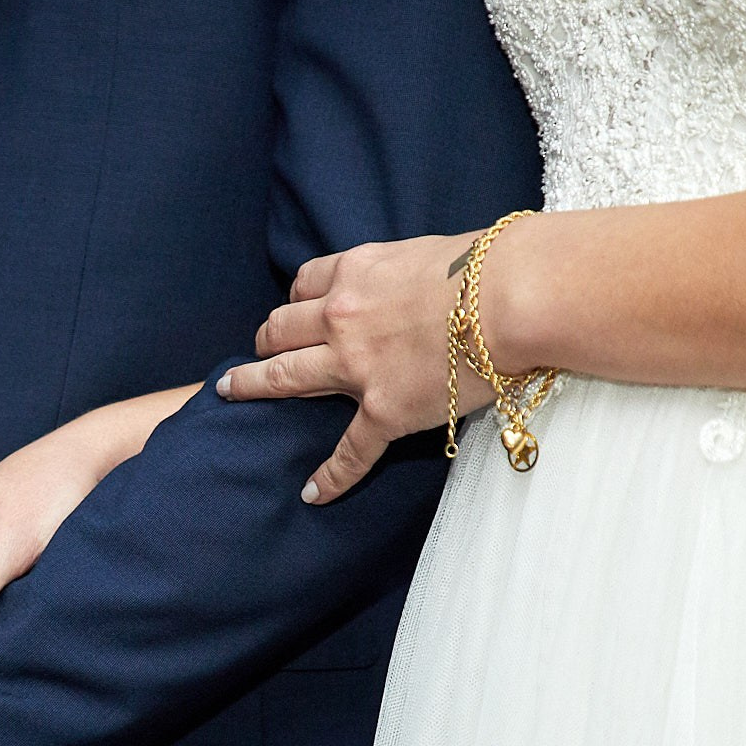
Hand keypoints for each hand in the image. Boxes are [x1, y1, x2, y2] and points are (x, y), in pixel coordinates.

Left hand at [218, 232, 512, 502]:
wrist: (513, 298)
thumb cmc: (488, 266)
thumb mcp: (429, 252)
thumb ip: (404, 272)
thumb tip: (418, 283)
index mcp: (355, 275)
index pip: (304, 285)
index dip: (298, 301)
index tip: (297, 311)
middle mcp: (341, 318)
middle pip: (280, 328)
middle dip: (265, 340)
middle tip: (257, 352)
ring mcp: (356, 367)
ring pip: (284, 377)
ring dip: (252, 384)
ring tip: (231, 391)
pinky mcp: (383, 411)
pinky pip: (348, 452)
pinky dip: (328, 477)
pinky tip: (312, 493)